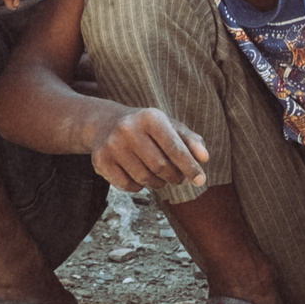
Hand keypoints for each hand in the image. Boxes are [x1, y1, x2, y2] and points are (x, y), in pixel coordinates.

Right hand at [91, 107, 209, 192]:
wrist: (106, 123)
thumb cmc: (147, 128)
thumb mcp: (169, 127)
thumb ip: (190, 141)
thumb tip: (204, 158)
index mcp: (150, 117)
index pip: (174, 147)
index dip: (190, 166)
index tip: (201, 180)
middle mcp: (128, 128)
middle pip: (160, 167)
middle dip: (174, 177)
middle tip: (178, 178)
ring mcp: (112, 145)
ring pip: (144, 179)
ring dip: (158, 183)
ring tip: (159, 176)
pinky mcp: (101, 161)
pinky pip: (128, 186)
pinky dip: (139, 186)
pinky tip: (139, 174)